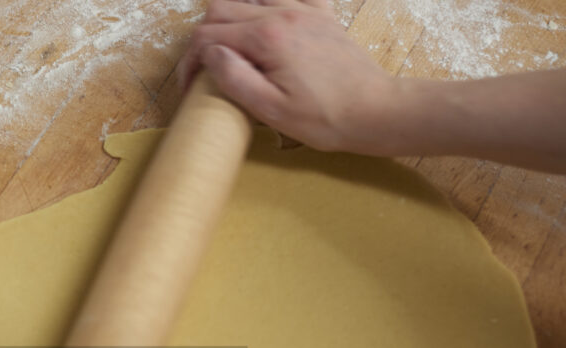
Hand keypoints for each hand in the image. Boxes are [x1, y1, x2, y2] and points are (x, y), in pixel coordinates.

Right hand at [180, 0, 402, 153]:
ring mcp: (304, 10)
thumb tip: (210, 54)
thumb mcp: (271, 110)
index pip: (208, 36)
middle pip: (222, 7)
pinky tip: (264, 20)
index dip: (190, 62)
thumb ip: (235, 78)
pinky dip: (266, 1)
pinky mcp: (321, 15)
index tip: (190, 88)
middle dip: (204, 37)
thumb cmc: (326, 118)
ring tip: (228, 46)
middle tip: (204, 69)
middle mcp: (283, 13)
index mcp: (267, 37)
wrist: (376, 111)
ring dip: (230, 15)